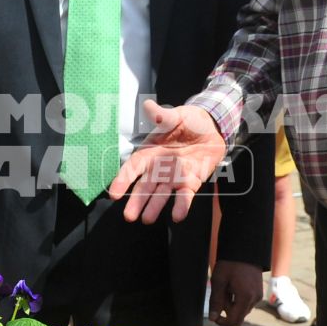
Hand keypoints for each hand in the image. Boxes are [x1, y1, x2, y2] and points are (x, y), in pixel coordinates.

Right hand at [108, 101, 227, 224]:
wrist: (212, 128)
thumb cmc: (189, 121)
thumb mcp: (175, 116)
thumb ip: (162, 116)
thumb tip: (148, 106)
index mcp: (150, 153)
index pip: (133, 168)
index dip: (123, 180)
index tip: (114, 194)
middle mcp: (158, 168)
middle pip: (144, 187)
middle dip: (136, 201)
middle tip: (128, 216)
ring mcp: (174, 177)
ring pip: (161, 195)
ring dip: (154, 207)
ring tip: (146, 220)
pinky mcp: (190, 182)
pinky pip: (185, 196)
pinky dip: (181, 206)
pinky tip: (177, 216)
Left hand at [206, 260, 263, 325]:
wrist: (245, 249)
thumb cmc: (230, 264)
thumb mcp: (219, 282)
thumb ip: (216, 301)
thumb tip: (212, 318)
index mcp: (245, 297)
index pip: (235, 322)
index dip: (223, 322)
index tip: (214, 316)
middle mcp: (255, 299)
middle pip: (238, 316)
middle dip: (226, 310)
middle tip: (219, 295)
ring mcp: (258, 296)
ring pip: (242, 310)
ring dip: (232, 305)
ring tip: (226, 289)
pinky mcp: (259, 292)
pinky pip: (247, 303)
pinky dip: (238, 300)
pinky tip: (232, 287)